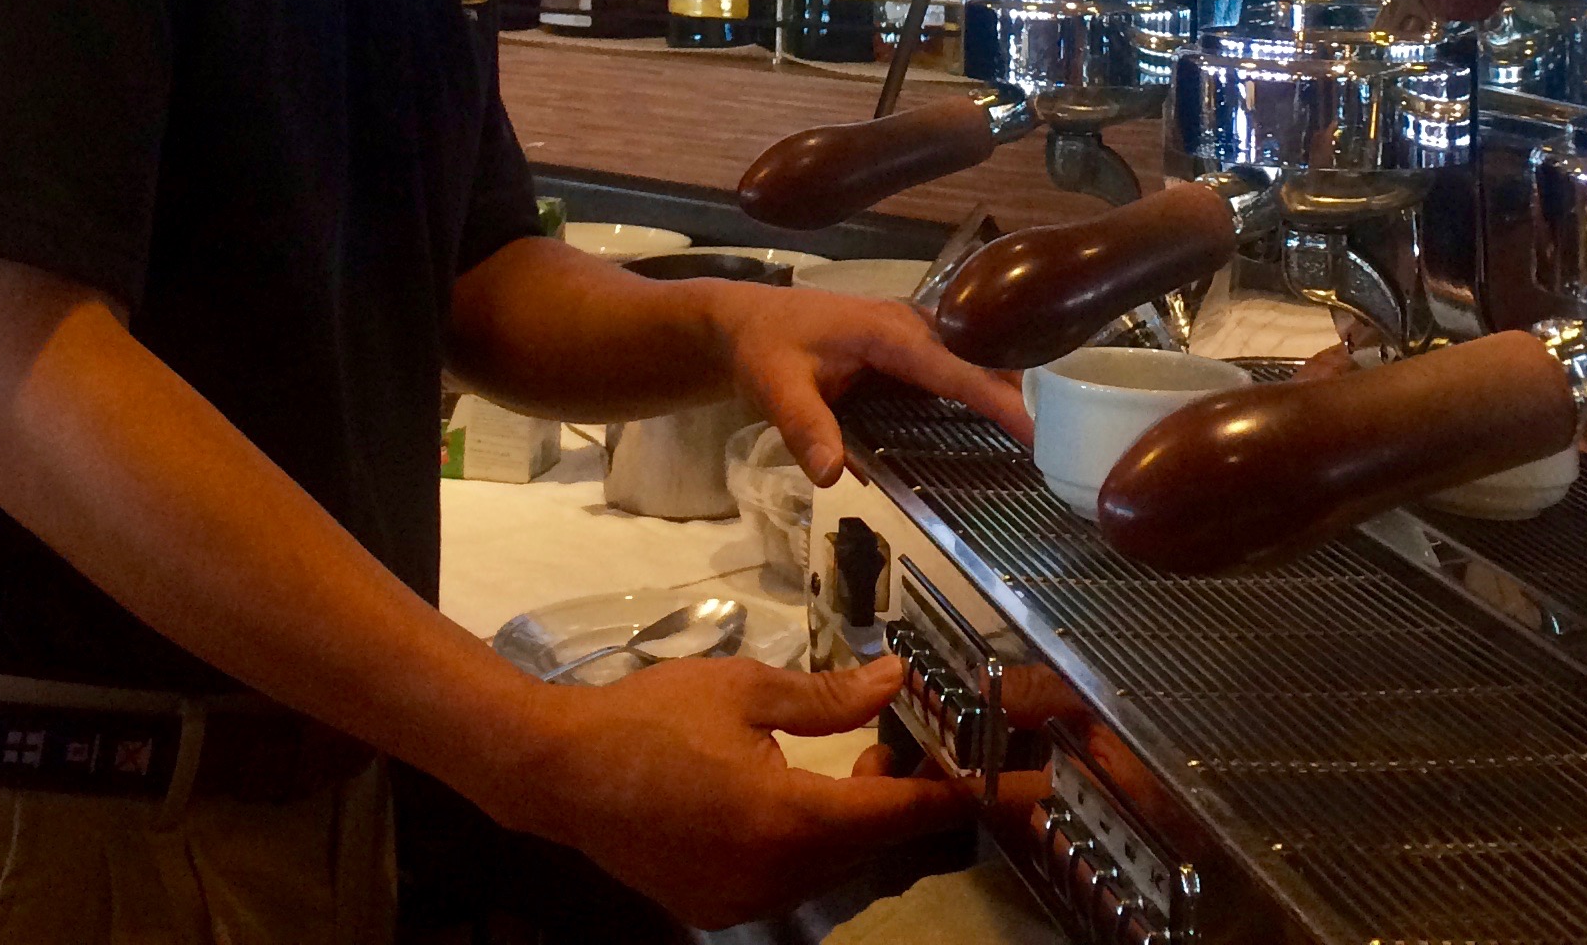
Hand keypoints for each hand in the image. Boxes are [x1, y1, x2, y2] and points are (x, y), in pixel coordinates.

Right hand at [527, 655, 974, 927]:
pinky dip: (821, 837)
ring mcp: (747, 901)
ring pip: (838, 862)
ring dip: (864, 817)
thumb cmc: (649, 718)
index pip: (900, 812)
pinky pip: (796, 875)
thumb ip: (828, 696)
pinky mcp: (721, 905)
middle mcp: (776, 876)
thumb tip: (895, 682)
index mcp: (787, 819)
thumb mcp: (744, 690)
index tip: (1027, 790)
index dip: (967, 798)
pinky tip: (814, 792)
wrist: (559, 774)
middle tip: (935, 749)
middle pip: (875, 844)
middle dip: (911, 799)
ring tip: (871, 759)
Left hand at [711, 286, 1030, 481]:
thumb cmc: (761, 348)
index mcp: (885, 331)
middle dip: (1017, 391)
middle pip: (977, 357)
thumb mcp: (774, 387)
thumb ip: (805, 428)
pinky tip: (993, 418)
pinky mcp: (903, 346)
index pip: (954, 367)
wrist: (740, 321)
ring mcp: (907, 331)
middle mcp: (907, 324)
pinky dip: (976, 386)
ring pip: (969, 358)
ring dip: (1001, 388)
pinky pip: (950, 365)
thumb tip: (834, 476)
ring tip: (1040, 431)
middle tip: (1060, 437)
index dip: (996, 398)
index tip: (1037, 428)